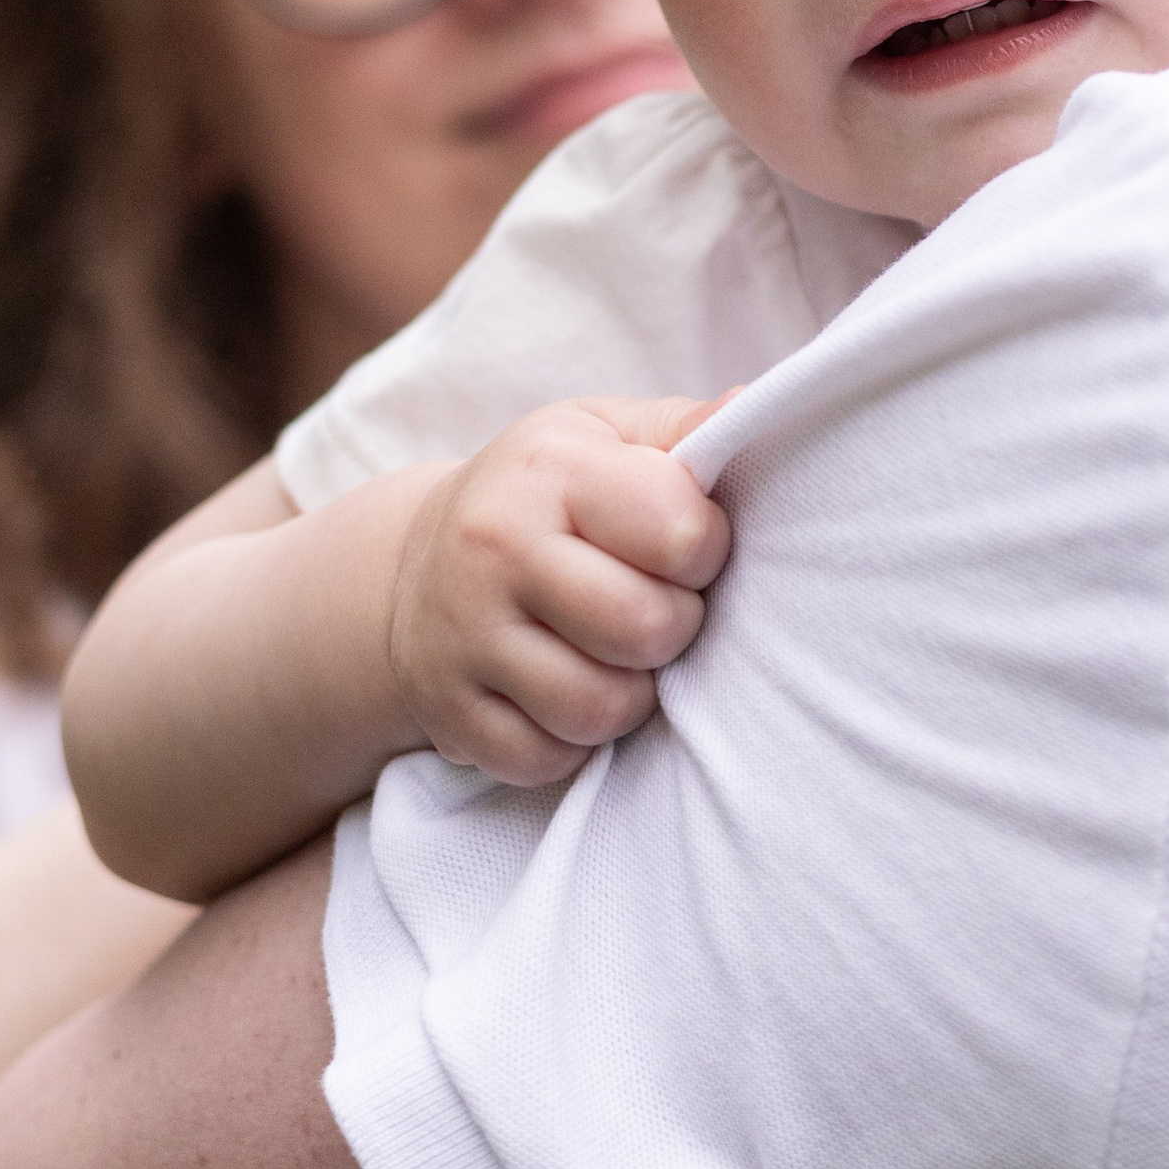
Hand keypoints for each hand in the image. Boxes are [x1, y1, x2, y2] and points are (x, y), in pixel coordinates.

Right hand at [387, 397, 730, 785]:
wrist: (413, 565)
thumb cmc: (542, 494)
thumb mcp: (603, 434)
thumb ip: (684, 430)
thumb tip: (754, 408)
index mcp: (550, 469)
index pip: (681, 532)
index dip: (705, 548)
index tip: (685, 545)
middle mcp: (496, 549)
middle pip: (645, 629)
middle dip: (675, 626)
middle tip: (655, 604)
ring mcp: (464, 636)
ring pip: (600, 708)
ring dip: (632, 694)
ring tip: (616, 653)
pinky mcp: (447, 712)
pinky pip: (548, 760)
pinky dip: (573, 742)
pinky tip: (566, 691)